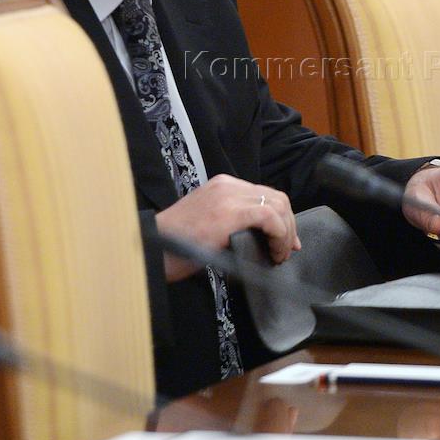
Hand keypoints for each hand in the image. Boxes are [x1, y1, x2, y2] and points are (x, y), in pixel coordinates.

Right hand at [156, 174, 299, 280]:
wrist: (151, 247)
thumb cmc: (175, 243)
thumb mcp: (208, 222)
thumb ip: (233, 221)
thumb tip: (261, 236)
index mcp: (222, 185)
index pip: (264, 194)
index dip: (282, 218)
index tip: (285, 241)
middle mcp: (228, 185)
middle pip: (276, 197)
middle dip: (288, 225)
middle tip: (287, 250)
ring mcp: (228, 196)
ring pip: (277, 205)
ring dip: (286, 232)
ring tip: (279, 254)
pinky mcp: (229, 212)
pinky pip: (270, 217)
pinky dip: (279, 236)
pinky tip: (273, 253)